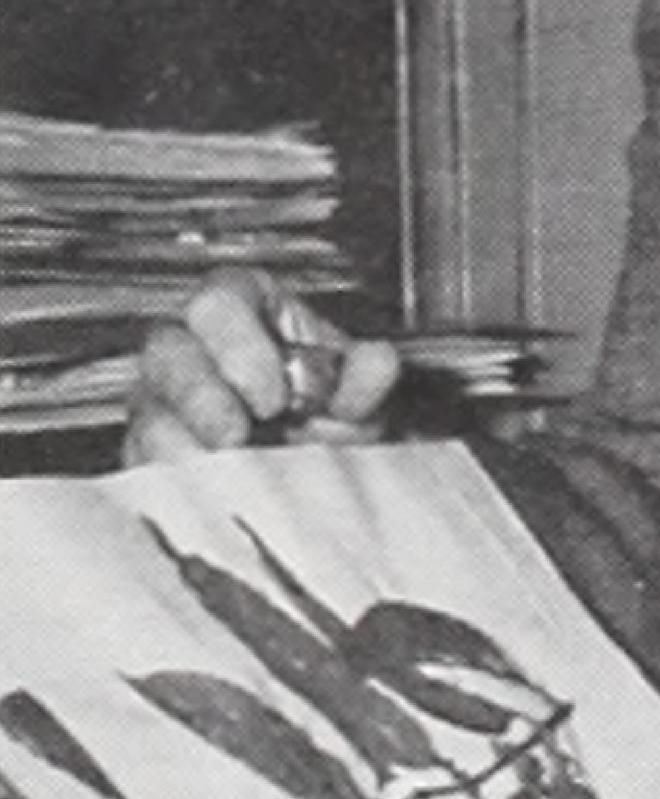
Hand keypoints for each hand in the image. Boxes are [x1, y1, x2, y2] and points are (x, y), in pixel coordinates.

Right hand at [126, 265, 400, 462]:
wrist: (317, 466)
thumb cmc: (326, 409)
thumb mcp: (357, 392)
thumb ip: (369, 376)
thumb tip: (378, 364)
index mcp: (243, 308)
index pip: (220, 300)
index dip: (239, 345)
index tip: (273, 396)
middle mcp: (191, 346)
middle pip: (166, 351)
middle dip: (200, 397)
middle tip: (239, 435)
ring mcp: (163, 400)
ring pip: (148, 414)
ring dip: (189, 449)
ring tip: (234, 473)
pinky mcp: (149, 455)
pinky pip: (143, 467)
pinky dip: (178, 487)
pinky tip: (215, 499)